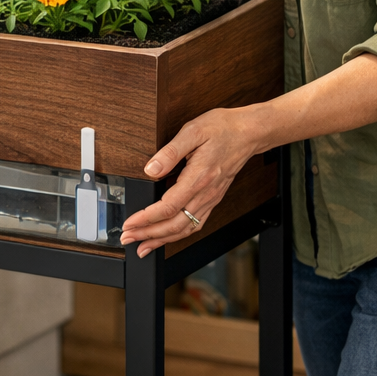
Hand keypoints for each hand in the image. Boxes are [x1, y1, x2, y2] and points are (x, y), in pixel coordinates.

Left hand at [120, 106, 269, 257]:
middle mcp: (206, 193)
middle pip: (175, 224)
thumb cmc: (222, 129)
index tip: (129, 224)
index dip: (146, 219)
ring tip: (143, 246)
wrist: (248, 133)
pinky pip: (196, 223)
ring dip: (163, 240)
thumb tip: (150, 169)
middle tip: (128, 238)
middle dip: (149, 235)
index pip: (168, 207)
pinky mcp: (212, 198)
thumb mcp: (192, 131)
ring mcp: (211, 198)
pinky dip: (179, 234)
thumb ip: (169, 152)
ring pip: (186, 228)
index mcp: (198, 178)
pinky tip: (167, 237)